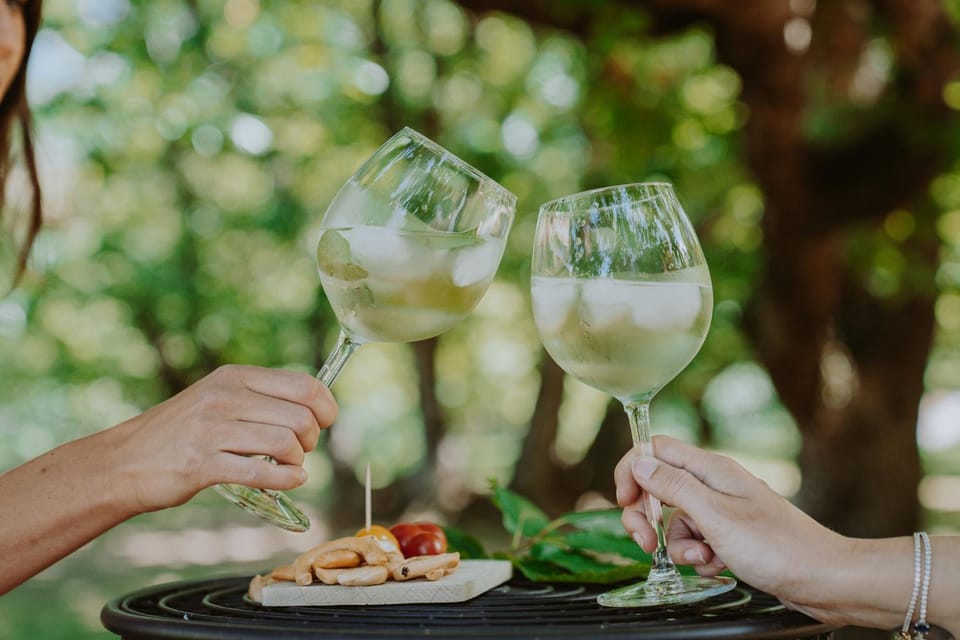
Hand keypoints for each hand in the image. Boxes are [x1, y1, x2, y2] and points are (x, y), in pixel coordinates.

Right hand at [111, 365, 337, 513]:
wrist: (123, 462)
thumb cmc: (180, 432)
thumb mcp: (218, 398)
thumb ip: (259, 398)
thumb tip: (313, 406)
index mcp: (234, 377)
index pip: (303, 384)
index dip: (326, 406)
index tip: (326, 421)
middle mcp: (224, 397)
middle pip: (300, 416)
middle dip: (312, 438)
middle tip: (301, 450)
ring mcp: (211, 430)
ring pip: (284, 443)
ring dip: (298, 461)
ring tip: (291, 466)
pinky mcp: (201, 464)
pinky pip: (260, 473)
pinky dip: (286, 480)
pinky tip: (291, 481)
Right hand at [613, 435, 851, 622]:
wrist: (822, 579)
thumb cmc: (776, 546)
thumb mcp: (715, 516)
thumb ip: (674, 486)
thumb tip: (640, 463)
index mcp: (711, 469)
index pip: (655, 449)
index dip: (633, 470)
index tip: (625, 500)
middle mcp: (714, 484)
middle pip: (659, 487)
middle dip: (647, 517)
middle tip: (646, 542)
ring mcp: (723, 510)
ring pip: (676, 521)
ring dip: (680, 545)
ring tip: (705, 559)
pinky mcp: (730, 535)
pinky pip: (697, 541)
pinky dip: (700, 556)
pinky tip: (719, 566)